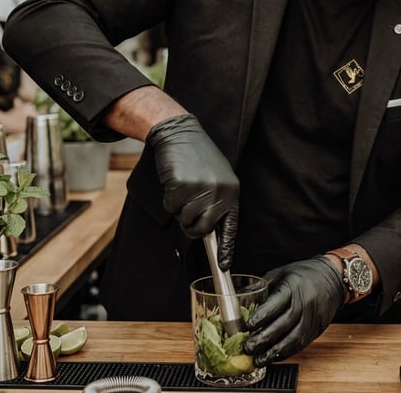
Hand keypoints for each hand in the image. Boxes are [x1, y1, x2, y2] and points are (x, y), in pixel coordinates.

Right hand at [147, 114, 238, 267]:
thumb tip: (211, 230)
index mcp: (231, 191)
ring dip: (179, 208)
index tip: (223, 266)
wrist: (181, 135)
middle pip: (203, 228)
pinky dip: (169, 199)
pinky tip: (175, 181)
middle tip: (187, 214)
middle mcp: (219, 192)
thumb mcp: (217, 178)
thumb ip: (216, 202)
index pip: (230, 226)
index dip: (225, 248)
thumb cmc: (198, 158)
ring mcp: (200, 189)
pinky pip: (171, 207)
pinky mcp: (181, 186)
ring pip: (185, 219)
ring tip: (184, 187)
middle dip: (192, 227)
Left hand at [243, 256, 343, 365]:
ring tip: (259, 359)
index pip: (276, 305)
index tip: (248, 326)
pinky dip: (287, 352)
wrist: (333, 277)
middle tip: (248, 347)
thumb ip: (264, 285)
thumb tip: (242, 295)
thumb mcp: (283, 272)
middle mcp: (304, 303)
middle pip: (283, 324)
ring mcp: (312, 318)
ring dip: (275, 351)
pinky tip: (275, 357)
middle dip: (264, 338)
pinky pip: (302, 344)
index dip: (261, 316)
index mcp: (293, 288)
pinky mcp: (317, 328)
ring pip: (293, 338)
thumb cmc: (305, 274)